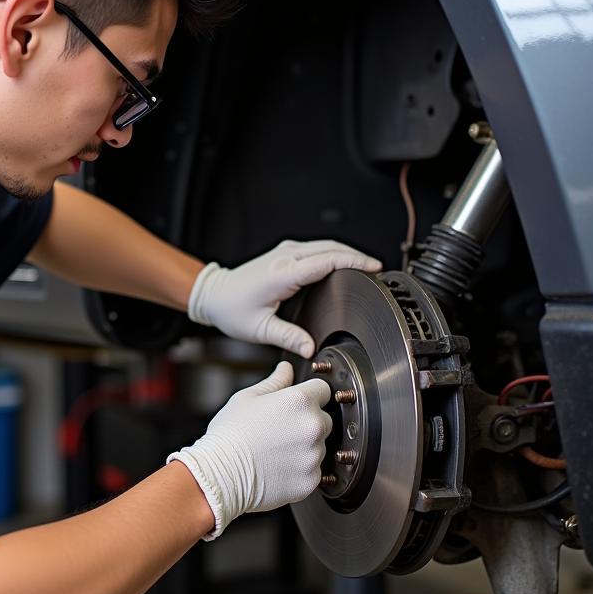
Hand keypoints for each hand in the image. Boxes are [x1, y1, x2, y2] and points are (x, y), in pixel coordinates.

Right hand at [167, 362, 332, 538]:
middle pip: (325, 418)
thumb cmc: (230, 435)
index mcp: (300, 401)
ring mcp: (314, 455)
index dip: (310, 393)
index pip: (323, 389)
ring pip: (319, 445)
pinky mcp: (311, 480)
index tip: (298, 403)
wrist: (221, 475)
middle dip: (307, 421)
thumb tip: (286, 369)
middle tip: (280, 428)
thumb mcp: (247, 398)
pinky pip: (313, 469)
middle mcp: (313, 427)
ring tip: (275, 449)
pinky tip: (278, 466)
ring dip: (305, 446)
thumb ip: (274, 382)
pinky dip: (300, 469)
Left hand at [187, 239, 381, 356]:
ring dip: (347, 253)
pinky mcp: (285, 253)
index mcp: (282, 274)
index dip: (353, 262)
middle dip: (357, 256)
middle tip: (379, 271)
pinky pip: (316, 249)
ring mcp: (285, 252)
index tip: (374, 268)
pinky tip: (344, 265)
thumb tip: (311, 348)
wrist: (214, 294)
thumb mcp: (260, 329)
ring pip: (325, 245)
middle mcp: (285, 257)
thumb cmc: (233, 310)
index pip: (326, 261)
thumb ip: (288, 337)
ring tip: (367, 268)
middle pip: (331, 248)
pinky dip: (334, 254)